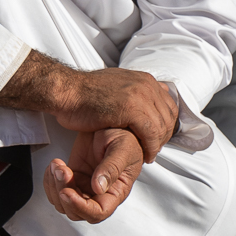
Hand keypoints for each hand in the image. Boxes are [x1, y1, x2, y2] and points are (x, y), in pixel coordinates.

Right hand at [0, 51, 177, 161]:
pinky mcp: (132, 109)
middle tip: (154, 149)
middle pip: (169, 116)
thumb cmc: (84, 92)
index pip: (168, 104)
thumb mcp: (115, 83)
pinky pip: (151, 133)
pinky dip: (150, 147)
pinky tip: (145, 156)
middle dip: (164, 135)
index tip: (157, 138)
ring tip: (150, 155)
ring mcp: (140, 95)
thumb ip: (132, 89)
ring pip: (162, 126)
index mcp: (144, 79)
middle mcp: (146, 84)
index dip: (166, 124)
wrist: (67, 91)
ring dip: (158, 144)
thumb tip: (144, 92)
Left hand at [44, 128, 143, 222]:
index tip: (67, 192)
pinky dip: (50, 180)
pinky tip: (55, 164)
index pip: (98, 212)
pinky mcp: (73, 177)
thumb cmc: (125, 136)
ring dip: (54, 186)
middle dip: (64, 194)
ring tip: (57, 164)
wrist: (113, 122)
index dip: (81, 208)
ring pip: (63, 203)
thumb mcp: (122, 148)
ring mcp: (84, 187)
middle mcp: (100, 194)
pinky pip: (56, 190)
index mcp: (116, 191)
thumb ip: (112, 168)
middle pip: (76, 212)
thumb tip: (98, 188)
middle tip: (62, 170)